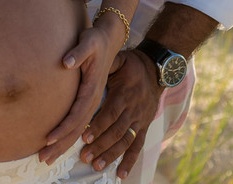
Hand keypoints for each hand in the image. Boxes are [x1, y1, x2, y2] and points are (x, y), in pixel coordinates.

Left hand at [39, 22, 120, 163]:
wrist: (108, 38)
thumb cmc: (95, 39)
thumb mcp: (88, 42)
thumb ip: (78, 52)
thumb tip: (66, 62)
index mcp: (92, 88)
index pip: (76, 113)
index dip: (62, 127)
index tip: (48, 138)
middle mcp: (93, 98)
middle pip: (77, 128)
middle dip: (60, 144)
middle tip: (43, 158)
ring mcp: (93, 101)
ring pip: (79, 129)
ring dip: (63, 144)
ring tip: (46, 157)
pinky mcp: (90, 100)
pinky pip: (80, 123)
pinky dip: (70, 136)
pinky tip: (59, 144)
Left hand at [79, 50, 160, 177]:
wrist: (156, 70)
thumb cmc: (130, 64)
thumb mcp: (118, 60)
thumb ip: (104, 65)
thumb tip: (77, 62)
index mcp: (124, 93)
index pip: (110, 112)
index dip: (98, 125)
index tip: (84, 136)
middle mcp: (133, 109)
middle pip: (116, 131)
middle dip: (100, 145)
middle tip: (84, 157)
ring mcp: (139, 120)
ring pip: (125, 141)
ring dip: (111, 155)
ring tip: (96, 166)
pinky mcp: (144, 127)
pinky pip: (138, 146)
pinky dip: (130, 161)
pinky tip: (121, 175)